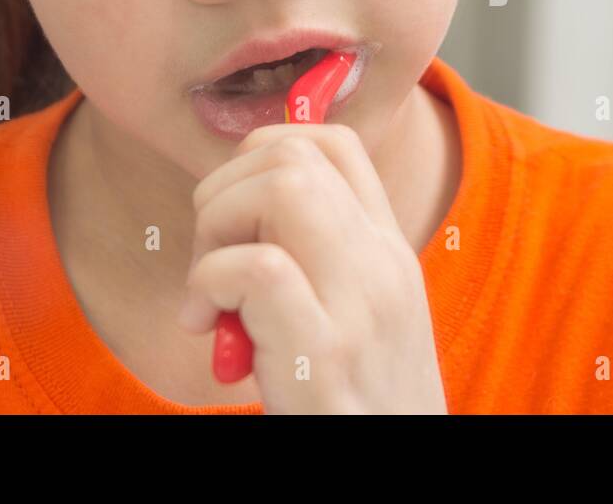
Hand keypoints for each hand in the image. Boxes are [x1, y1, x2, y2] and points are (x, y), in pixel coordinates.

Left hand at [177, 122, 448, 413]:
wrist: (402, 476)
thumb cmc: (361, 405)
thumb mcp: (358, 317)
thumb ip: (318, 263)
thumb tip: (234, 218)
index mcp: (388, 250)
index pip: (334, 142)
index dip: (263, 151)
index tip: (232, 210)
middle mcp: (383, 264)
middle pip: (294, 153)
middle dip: (223, 191)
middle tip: (210, 257)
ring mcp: (361, 304)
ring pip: (280, 187)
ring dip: (215, 228)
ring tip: (210, 293)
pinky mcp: (326, 354)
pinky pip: (255, 269)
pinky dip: (210, 283)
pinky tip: (210, 328)